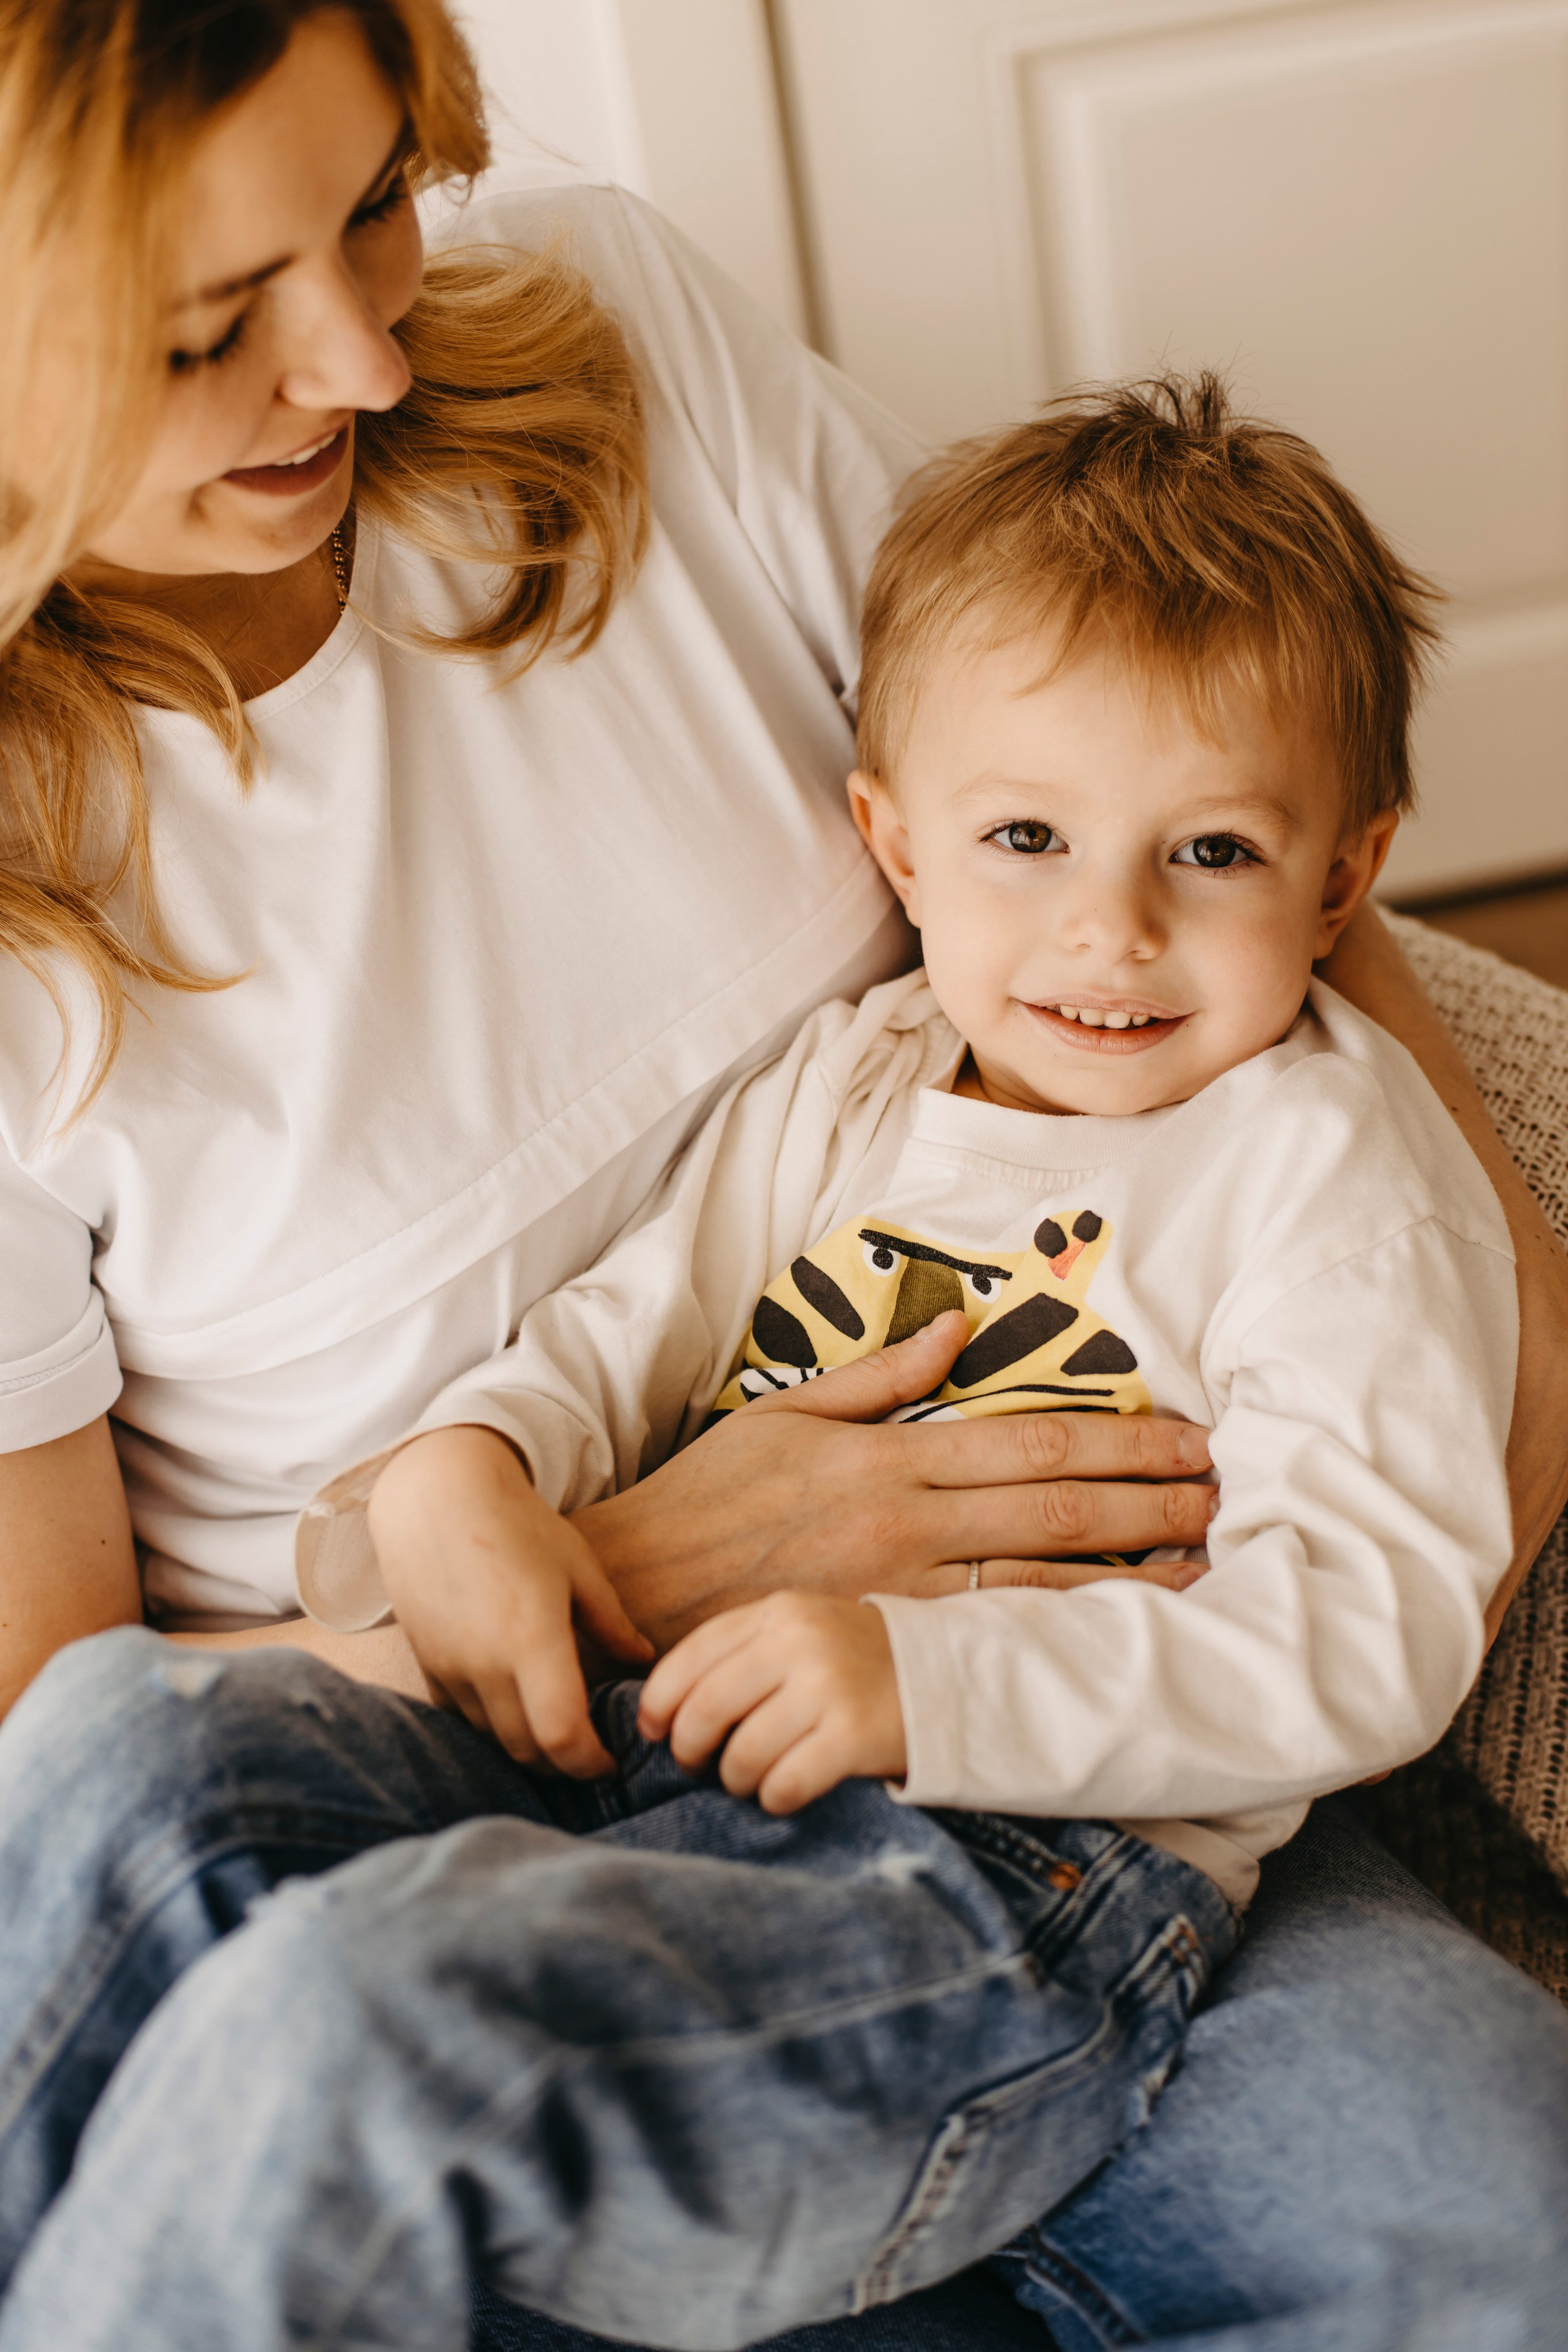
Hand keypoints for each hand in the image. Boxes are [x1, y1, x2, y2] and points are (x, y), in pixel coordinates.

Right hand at [368, 1425, 652, 1773]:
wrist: (435, 1497)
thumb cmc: (517, 1524)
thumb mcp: (578, 1568)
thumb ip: (612, 1623)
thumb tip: (644, 1660)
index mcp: (532, 1640)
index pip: (561, 1736)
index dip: (590, 1763)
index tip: (611, 1761)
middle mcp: (486, 1665)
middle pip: (527, 1751)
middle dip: (564, 1764)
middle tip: (591, 1751)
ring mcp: (450, 1669)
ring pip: (493, 1739)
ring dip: (528, 1747)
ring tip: (557, 1730)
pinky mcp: (427, 1665)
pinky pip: (461, 1719)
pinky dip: (492, 1727)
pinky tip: (515, 1708)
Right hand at [573, 1312, 1215, 1648]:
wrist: (629, 1594)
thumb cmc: (703, 1500)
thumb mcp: (782, 1415)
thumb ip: (878, 1375)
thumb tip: (958, 1327)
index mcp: (887, 1454)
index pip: (1029, 1441)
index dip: (1119, 1441)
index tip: (1187, 1437)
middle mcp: (903, 1518)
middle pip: (1055, 1507)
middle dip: (1151, 1499)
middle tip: (1228, 1496)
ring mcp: (896, 1590)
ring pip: (1038, 1581)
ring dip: (1130, 1573)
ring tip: (1206, 1566)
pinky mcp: (881, 1645)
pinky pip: (990, 1641)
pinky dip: (1062, 1635)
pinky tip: (1120, 1636)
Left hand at [638, 1593, 905, 1812]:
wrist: (955, 1679)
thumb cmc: (861, 1665)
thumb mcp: (803, 1634)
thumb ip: (742, 1654)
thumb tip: (662, 1707)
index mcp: (779, 1612)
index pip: (691, 1656)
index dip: (659, 1701)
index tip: (653, 1731)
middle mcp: (799, 1642)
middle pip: (706, 1708)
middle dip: (689, 1748)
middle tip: (698, 1765)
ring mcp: (828, 1687)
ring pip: (741, 1754)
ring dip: (735, 1779)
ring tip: (750, 1779)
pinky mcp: (853, 1735)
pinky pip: (784, 1784)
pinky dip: (774, 1798)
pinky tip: (784, 1793)